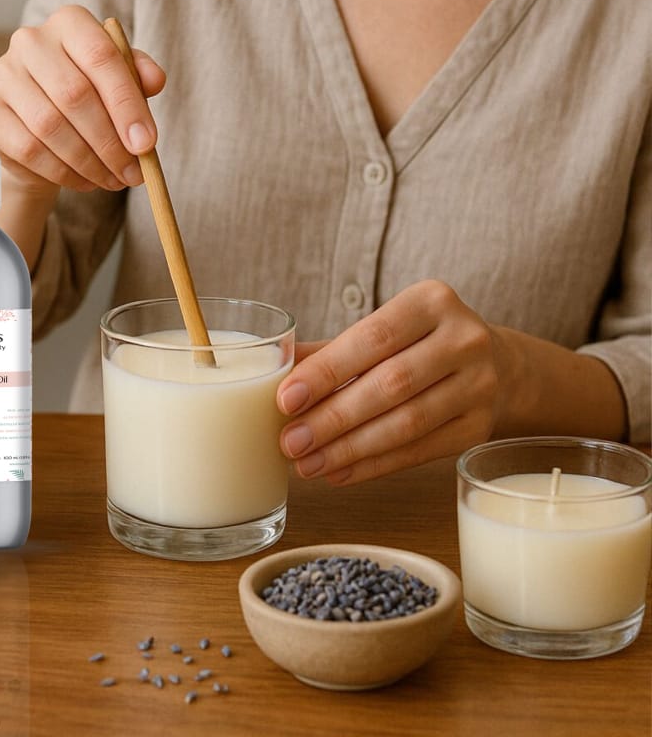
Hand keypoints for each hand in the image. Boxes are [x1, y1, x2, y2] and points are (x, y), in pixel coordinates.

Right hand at [0, 5, 165, 197]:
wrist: (39, 123)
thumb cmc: (87, 95)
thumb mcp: (118, 81)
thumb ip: (138, 76)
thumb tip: (155, 80)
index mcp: (69, 22)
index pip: (101, 56)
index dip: (126, 103)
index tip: (147, 143)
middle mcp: (30, 41)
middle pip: (74, 94)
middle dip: (109, 142)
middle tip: (133, 172)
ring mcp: (3, 74)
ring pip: (50, 125)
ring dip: (88, 162)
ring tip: (112, 180)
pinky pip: (28, 148)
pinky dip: (61, 171)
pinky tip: (83, 180)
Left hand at [275, 280, 507, 485]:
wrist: (498, 365)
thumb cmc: (419, 342)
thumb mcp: (384, 330)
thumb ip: (332, 349)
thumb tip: (273, 369)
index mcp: (431, 301)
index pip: (372, 339)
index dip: (327, 371)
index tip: (285, 399)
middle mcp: (464, 340)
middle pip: (390, 385)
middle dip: (333, 418)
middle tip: (290, 442)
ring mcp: (480, 385)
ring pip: (407, 423)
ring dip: (351, 448)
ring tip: (308, 463)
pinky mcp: (480, 427)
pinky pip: (421, 451)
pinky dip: (376, 465)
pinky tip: (340, 472)